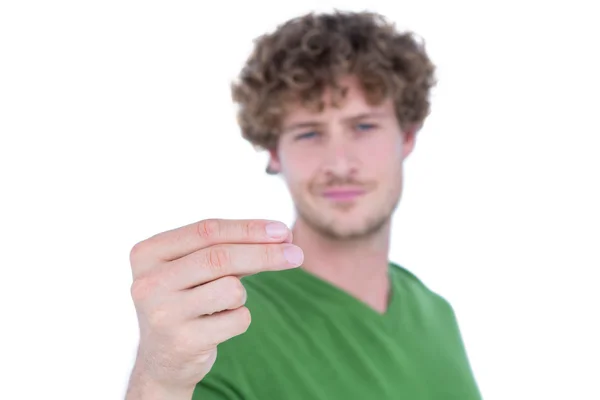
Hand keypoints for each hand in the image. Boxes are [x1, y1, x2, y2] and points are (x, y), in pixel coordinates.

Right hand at [126, 219, 302, 397]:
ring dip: (241, 295)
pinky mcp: (183, 342)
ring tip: (222, 305)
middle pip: (220, 257)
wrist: (163, 359)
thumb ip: (230, 249)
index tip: (283, 231)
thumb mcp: (196, 268)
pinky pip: (237, 319)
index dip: (249, 228)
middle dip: (265, 253)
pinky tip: (217, 326)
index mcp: (147, 253)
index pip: (207, 230)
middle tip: (297, 254)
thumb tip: (282, 237)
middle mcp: (147, 282)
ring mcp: (162, 313)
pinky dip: (239, 319)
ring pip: (232, 288)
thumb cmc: (187, 299)